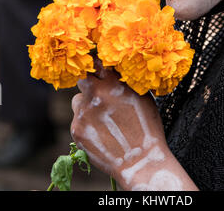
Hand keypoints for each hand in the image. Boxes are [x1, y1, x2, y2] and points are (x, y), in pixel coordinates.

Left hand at [71, 70, 197, 190]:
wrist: (140, 161)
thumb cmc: (146, 127)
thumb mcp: (141, 96)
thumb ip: (124, 81)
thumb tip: (112, 70)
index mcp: (112, 83)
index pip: (95, 62)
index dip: (96, 65)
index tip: (98, 68)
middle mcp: (95, 94)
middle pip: (82, 78)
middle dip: (88, 83)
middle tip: (97, 91)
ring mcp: (83, 112)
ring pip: (77, 100)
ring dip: (86, 104)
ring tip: (102, 118)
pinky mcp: (77, 130)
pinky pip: (77, 119)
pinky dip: (86, 123)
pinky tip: (100, 132)